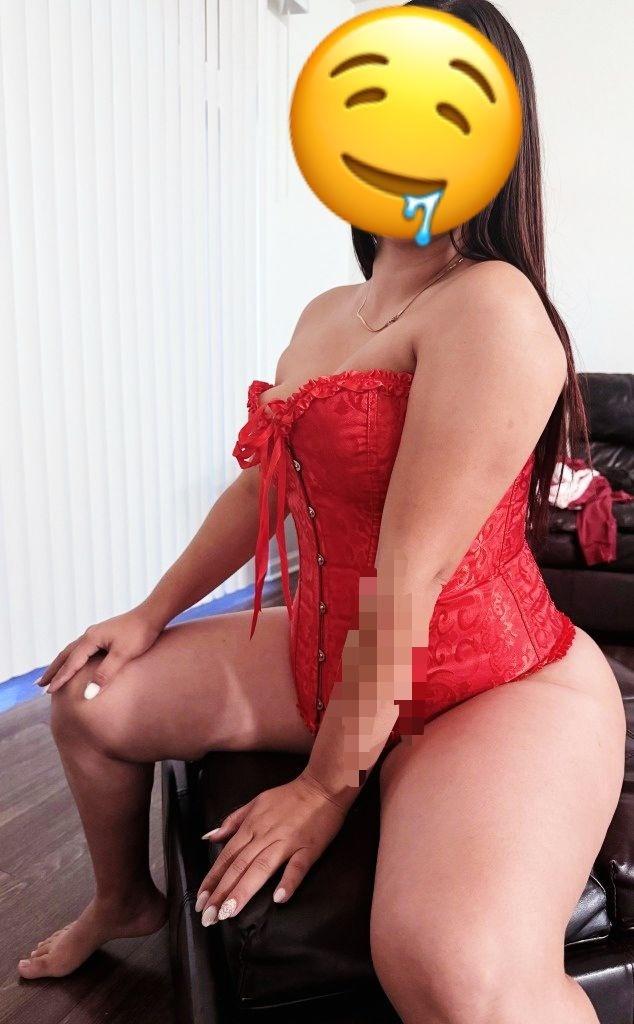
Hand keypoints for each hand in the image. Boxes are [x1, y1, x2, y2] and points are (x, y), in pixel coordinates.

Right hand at [38, 606, 162, 693]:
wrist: (153, 614)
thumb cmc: (139, 634)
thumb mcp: (123, 655)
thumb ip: (105, 674)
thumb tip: (88, 694)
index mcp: (90, 639)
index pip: (71, 663)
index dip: (60, 678)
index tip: (48, 692)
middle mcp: (89, 635)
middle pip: (65, 655)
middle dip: (53, 670)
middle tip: (39, 684)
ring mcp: (96, 633)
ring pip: (72, 650)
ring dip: (61, 663)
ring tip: (52, 675)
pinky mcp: (104, 634)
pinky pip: (82, 649)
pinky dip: (73, 658)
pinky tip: (76, 662)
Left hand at [195, 771, 349, 924]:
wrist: (322, 786)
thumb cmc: (289, 796)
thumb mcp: (256, 802)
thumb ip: (233, 820)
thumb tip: (211, 837)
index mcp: (252, 826)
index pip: (227, 857)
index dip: (212, 879)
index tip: (201, 901)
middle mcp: (265, 835)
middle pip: (239, 866)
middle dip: (221, 892)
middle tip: (208, 917)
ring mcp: (287, 842)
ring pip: (261, 868)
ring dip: (243, 891)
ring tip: (229, 912)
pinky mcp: (308, 848)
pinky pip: (298, 866)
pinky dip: (288, 881)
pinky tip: (279, 898)